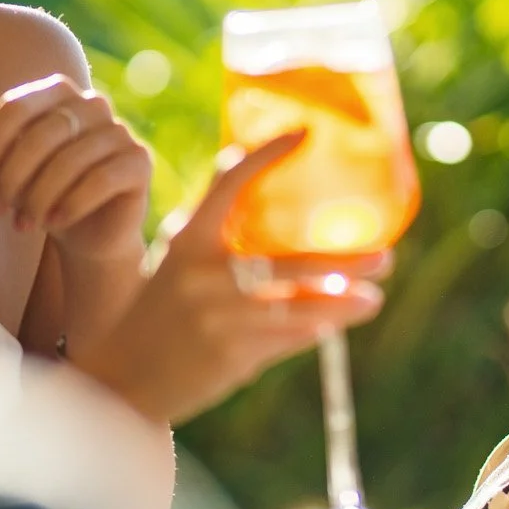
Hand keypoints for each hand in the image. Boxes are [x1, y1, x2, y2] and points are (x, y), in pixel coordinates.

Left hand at [0, 76, 150, 265]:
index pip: (21, 105)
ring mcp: (121, 132)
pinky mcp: (139, 162)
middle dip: (13, 173)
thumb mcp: (10, 166)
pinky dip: (72, 203)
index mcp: (60, 94)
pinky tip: (54, 223)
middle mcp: (94, 105)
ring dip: (39, 195)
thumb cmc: (43, 192)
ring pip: (72, 159)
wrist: (86, 233)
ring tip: (23, 223)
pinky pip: (102, 179)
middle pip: (45, 132)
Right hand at [70, 132, 385, 423]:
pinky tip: (335, 325)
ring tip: (373, 299)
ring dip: (341, 303)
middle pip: (288, 261)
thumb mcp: (178, 260)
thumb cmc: (162, 309)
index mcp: (188, 240)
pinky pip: (285, 340)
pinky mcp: (229, 355)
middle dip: (343, 261)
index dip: (265, 154)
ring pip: (296, 307)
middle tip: (385, 256)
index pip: (228, 183)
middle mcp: (203, 275)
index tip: (304, 132)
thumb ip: (217, 233)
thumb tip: (270, 195)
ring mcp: (218, 317)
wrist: (122, 376)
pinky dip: (311, 332)